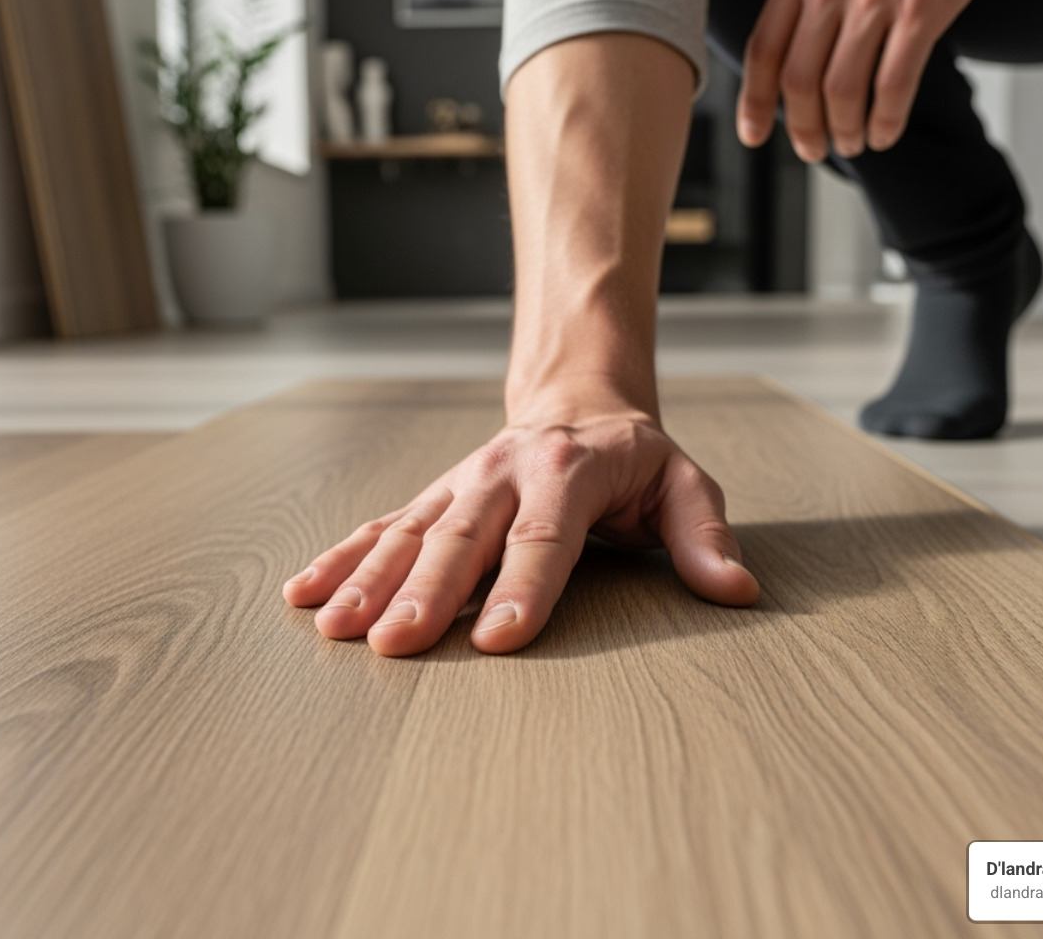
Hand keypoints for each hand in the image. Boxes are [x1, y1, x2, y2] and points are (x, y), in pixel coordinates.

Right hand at [282, 408, 759, 656]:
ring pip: (410, 533)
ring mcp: (461, 485)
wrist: (575, 399)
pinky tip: (306, 592)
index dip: (522, 590)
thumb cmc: (632, 457)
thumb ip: (704, 534)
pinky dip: (342, 558)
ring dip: (371, 581)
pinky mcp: (434, 498)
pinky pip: (382, 526)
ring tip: (336, 627)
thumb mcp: (683, 483)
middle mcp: (504, 473)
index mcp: (568, 471)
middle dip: (426, 593)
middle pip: (462, 538)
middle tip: (397, 642)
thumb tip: (736, 590)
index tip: (498, 643)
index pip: (544, 537)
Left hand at [736, 0, 1021, 161]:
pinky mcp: (924, 9)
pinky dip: (887, 119)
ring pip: (841, 90)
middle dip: (802, 128)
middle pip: (798, 81)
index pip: (763, 50)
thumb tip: (804, 39)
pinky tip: (887, 131)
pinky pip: (894, 83)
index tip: (754, 134)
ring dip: (845, 130)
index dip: (754, 102)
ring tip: (854, 143)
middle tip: (813, 150)